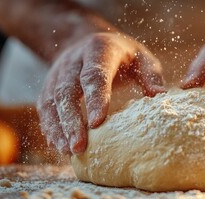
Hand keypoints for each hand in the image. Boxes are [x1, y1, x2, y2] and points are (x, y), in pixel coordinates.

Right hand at [37, 32, 164, 154]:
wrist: (86, 41)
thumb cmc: (122, 55)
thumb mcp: (141, 57)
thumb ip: (150, 75)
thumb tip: (160, 96)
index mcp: (99, 50)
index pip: (94, 75)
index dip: (95, 98)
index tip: (97, 123)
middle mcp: (74, 61)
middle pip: (67, 90)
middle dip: (71, 120)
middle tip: (79, 147)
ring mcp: (57, 73)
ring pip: (52, 100)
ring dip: (58, 127)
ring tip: (67, 152)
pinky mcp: (49, 86)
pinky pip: (44, 107)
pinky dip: (50, 127)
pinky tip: (58, 145)